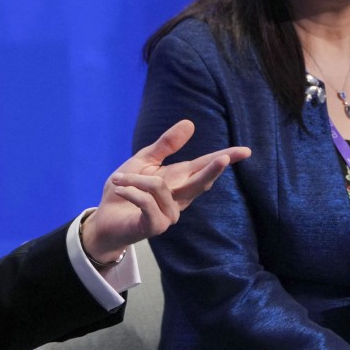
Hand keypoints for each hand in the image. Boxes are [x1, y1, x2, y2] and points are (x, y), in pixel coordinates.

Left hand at [81, 120, 249, 263]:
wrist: (104, 218)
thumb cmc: (125, 191)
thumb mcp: (143, 162)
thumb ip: (166, 145)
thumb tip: (190, 123)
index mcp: (178, 182)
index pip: (204, 168)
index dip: (225, 159)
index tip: (245, 151)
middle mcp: (178, 199)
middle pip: (200, 183)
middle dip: (212, 170)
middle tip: (223, 158)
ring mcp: (169, 215)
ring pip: (159, 188)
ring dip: (135, 179)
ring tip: (118, 180)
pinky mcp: (155, 226)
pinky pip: (146, 202)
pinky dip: (130, 192)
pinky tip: (119, 189)